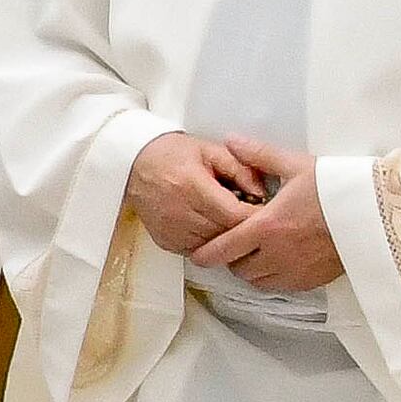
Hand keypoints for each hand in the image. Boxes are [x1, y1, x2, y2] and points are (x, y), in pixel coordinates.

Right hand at [125, 130, 282, 257]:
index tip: (267, 211)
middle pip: (227, 233)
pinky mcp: (166, 241)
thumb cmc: (172, 154)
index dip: (256, 216)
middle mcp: (179, 211)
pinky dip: (209, 242)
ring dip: (227, 236)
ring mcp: (170, 230)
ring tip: (230, 219)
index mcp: (191, 186)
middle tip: (254, 217)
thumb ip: (241, 169)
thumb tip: (263, 193)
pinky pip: (199, 251)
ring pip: (215, 246)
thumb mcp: (210, 150)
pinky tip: (210, 225)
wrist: (133, 163)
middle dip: (244, 227)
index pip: (235, 215)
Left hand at [196, 142, 344, 292]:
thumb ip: (259, 155)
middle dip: (231, 259)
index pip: (222, 249)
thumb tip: (230, 140)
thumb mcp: (297, 165)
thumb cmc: (337, 188)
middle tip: (235, 244)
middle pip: (237, 269)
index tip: (198, 253)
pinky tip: (279, 260)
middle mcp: (277, 254)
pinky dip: (273, 278)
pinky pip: (282, 287)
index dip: (205, 254)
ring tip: (256, 253)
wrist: (378, 214)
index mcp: (267, 227)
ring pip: (258, 281)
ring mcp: (296, 270)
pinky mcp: (314, 280)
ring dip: (251, 270)